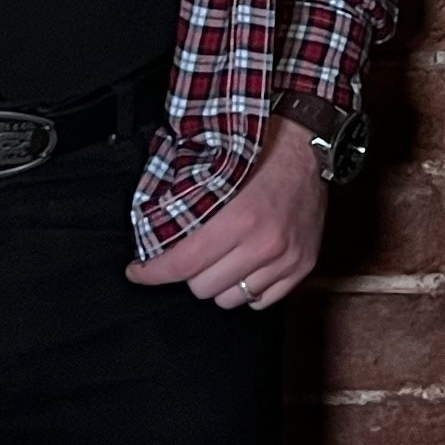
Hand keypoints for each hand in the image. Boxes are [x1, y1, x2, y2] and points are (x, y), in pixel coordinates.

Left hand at [128, 125, 326, 310]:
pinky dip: (248, 290)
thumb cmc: (257, 149)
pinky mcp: (303, 265)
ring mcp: (286, 258)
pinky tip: (243, 267)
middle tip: (187, 255)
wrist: (306, 142)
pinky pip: (262, 302)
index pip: (182, 264)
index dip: (152, 272)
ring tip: (218, 260)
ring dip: (218, 284)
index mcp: (239, 217)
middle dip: (188, 274)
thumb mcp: (214, 166)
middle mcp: (265, 243)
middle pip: (203, 288)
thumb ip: (185, 201)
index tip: (137, 271)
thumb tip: (149, 230)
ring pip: (232, 300)